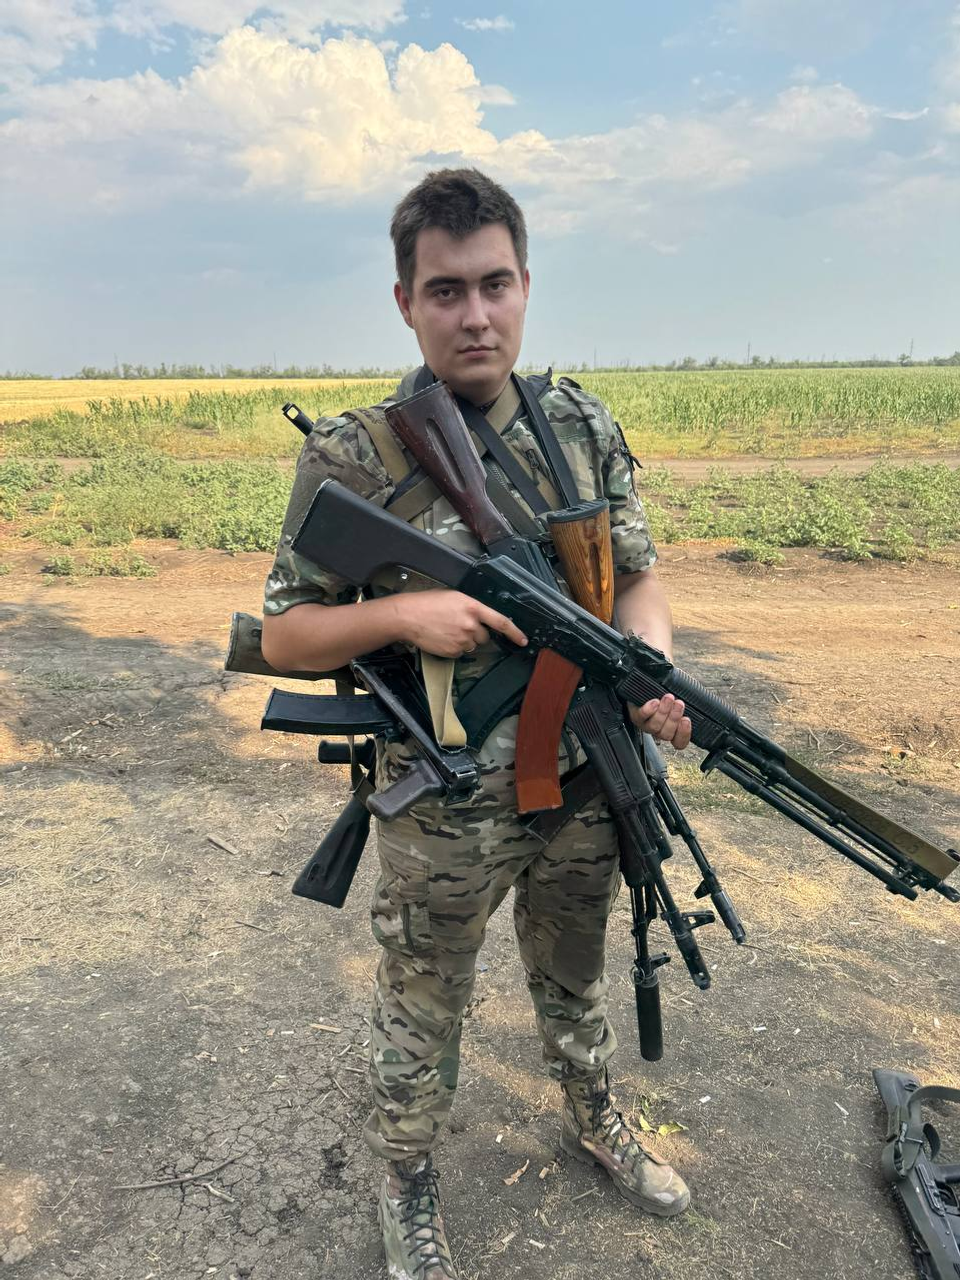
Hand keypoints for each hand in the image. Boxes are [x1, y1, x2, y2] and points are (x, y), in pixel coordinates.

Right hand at [395, 589, 527, 658]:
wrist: (408, 616)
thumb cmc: (429, 603)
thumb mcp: (455, 597)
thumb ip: (472, 608)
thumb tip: (482, 619)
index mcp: (473, 608)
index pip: (501, 622)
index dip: (515, 633)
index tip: (523, 640)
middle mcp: (471, 625)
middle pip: (485, 636)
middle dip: (476, 633)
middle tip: (459, 625)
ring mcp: (462, 640)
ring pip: (472, 645)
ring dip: (465, 640)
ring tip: (447, 630)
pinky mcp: (453, 651)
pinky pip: (460, 653)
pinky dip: (454, 647)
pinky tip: (442, 637)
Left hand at [628, 693, 691, 749]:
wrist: (639, 690)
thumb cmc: (662, 695)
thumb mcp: (677, 700)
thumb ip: (684, 706)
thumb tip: (698, 701)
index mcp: (672, 730)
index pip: (680, 742)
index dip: (684, 734)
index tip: (686, 720)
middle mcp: (659, 731)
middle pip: (667, 734)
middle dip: (674, 718)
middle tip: (679, 704)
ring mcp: (646, 725)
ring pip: (655, 726)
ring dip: (663, 712)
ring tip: (668, 698)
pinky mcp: (635, 717)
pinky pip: (641, 717)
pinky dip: (648, 710)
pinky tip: (654, 703)